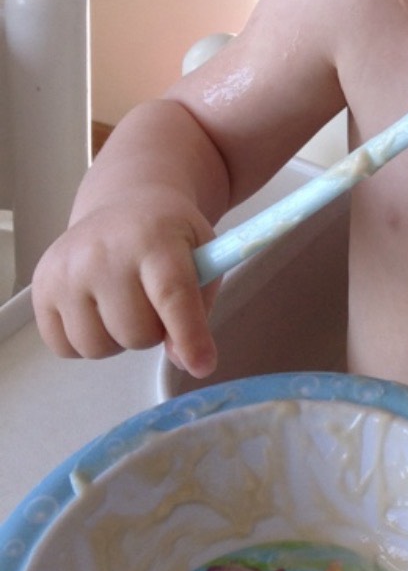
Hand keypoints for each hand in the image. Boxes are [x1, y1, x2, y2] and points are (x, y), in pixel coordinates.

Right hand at [31, 190, 219, 377]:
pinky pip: (64, 348)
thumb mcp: (202, 256)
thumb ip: (198, 309)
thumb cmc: (169, 236)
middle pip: (135, 333)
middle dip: (153, 332)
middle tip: (153, 304)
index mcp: (155, 238)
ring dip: (118, 339)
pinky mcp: (41, 288)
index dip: (189, 335)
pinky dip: (85, 342)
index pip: (172, 294)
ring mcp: (66, 270)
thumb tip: (184, 360)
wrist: (124, 204)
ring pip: (98, 347)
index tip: (202, 365)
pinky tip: (97, 310)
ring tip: (125, 305)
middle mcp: (104, 252)